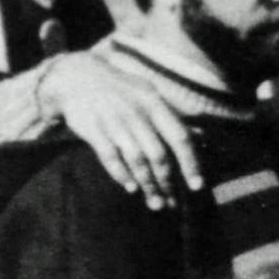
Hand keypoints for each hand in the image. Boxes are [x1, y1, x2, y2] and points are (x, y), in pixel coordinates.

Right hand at [42, 50, 208, 208]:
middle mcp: (137, 112)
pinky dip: (122, 174)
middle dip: (167, 182)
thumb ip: (171, 118)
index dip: (190, 163)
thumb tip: (202, 137)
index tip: (197, 186)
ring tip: (156, 203)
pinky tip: (131, 188)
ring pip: (137, 159)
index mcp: (154, 103)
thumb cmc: (119, 90)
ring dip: (148, 184)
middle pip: (158, 154)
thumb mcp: (148, 95)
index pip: (179, 136)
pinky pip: (110, 157)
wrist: (77, 76)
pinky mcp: (93, 128)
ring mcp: (114, 120)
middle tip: (171, 203)